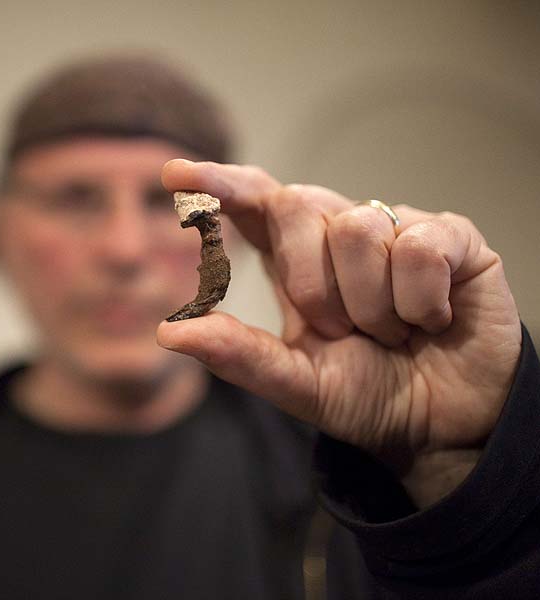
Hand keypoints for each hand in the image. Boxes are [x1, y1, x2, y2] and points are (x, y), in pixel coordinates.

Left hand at [158, 160, 522, 506]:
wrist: (444, 426)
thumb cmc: (368, 395)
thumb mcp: (297, 383)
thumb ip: (238, 355)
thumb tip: (169, 332)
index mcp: (294, 260)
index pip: (252, 201)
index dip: (218, 183)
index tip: (174, 175)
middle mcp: (339, 234)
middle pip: (296, 204)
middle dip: (310, 282)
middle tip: (341, 332)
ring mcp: (396, 230)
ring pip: (357, 227)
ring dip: (369, 303)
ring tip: (392, 334)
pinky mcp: (452, 238)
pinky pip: (418, 246)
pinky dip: (418, 301)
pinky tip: (430, 321)